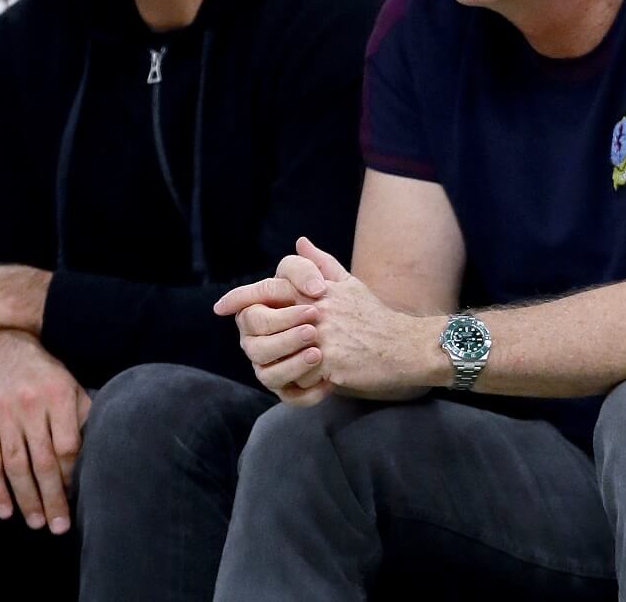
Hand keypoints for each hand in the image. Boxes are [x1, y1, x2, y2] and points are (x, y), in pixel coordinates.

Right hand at [0, 330, 89, 534]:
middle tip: (59, 526)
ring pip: (16, 466)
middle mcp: (30, 405)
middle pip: (43, 461)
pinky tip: (5, 511)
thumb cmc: (44, 375)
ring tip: (37, 523)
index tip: (78, 497)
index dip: (72, 474)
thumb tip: (101, 448)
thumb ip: (84, 413)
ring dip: (26, 499)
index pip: (67, 444)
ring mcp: (3, 415)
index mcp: (58, 394)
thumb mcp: (70, 384)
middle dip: (53, 497)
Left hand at [217, 238, 434, 400]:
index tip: (220, 307)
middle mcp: (314, 309)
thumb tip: (301, 242)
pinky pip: (299, 378)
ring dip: (280, 364)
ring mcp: (320, 336)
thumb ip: (322, 265)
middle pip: (260, 322)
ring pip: (275, 354)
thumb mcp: (350, 284)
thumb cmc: (375, 317)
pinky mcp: (330, 363)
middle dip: (254, 339)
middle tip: (253, 349)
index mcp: (315, 290)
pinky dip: (302, 383)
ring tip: (294, 367)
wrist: (405, 346)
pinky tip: (315, 381)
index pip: (268, 287)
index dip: (240, 296)